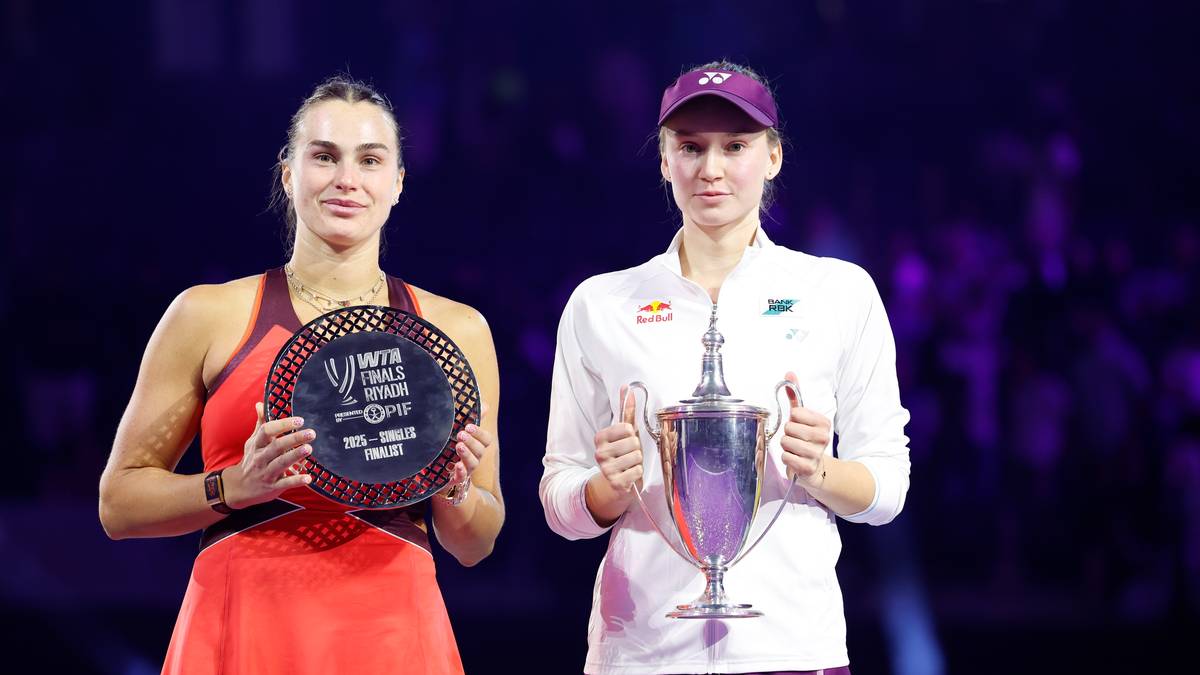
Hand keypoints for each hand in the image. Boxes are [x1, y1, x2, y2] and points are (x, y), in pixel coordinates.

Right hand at [224, 402, 313, 509]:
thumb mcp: (253, 442)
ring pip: (281, 463)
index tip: (299, 420)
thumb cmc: (250, 460)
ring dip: (295, 456)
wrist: (238, 488)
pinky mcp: (272, 487)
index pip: (267, 431)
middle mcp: (260, 458)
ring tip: (309, 449)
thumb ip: (260, 424)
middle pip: (276, 447)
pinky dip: (296, 480)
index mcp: (256, 445)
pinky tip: (308, 477)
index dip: (282, 424)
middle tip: (311, 433)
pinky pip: (285, 483)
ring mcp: (266, 473)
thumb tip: (260, 404)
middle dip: (294, 439)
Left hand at [441, 402, 492, 491]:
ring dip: (467, 454)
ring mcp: (466, 469)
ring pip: (473, 463)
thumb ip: (471, 418)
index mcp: (476, 446)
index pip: (486, 440)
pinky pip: (462, 477)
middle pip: (480, 451)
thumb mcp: (459, 431)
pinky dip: (461, 471)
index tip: (469, 426)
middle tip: (461, 434)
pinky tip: (457, 465)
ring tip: (458, 445)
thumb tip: (485, 405)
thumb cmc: (451, 447)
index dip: (479, 433)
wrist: (438, 472)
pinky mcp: (456, 479)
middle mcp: (474, 457)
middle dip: (472, 442)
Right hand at [593, 385, 642, 492]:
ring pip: (637, 457)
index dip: (632, 434)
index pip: (627, 427)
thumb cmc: (622, 453)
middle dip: (636, 449)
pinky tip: (629, 475)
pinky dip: (637, 473)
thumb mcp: (624, 431)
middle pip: (634, 442)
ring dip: (638, 462)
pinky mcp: (615, 482)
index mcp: (600, 437)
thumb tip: (627, 387)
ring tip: (629, 464)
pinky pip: (637, 472)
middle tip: (628, 454)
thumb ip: (626, 410)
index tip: (626, 440)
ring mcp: (606, 469)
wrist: (615, 482)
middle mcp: (599, 452)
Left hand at [779, 372, 829, 489]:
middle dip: (787, 434)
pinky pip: (786, 457)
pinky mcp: (808, 468)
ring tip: (795, 449)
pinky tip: (795, 459)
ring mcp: (816, 454)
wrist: (815, 467)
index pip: (795, 412)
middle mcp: (823, 437)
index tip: (800, 426)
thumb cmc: (806, 438)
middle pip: (789, 427)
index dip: (792, 419)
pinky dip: (786, 458)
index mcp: (823, 422)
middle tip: (796, 439)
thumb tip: (789, 373)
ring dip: (786, 446)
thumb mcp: (802, 417)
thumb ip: (795, 395)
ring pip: (785, 442)